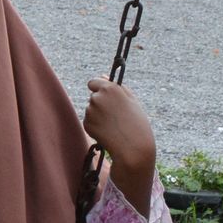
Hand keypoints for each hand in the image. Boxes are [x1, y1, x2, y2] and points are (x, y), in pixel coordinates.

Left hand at [85, 79, 156, 214]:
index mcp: (110, 89)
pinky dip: (96, 124)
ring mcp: (90, 111)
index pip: (93, 82)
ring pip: (91, 109)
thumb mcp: (132, 101)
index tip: (105, 94)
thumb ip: (117, 87)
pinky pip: (90, 120)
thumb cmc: (136, 122)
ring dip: (99, 114)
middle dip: (102, 103)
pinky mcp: (86, 123)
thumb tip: (102, 76)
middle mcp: (96, 98)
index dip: (99, 88)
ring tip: (114, 123)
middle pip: (94, 96)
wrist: (132, 146)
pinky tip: (108, 130)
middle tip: (117, 114)